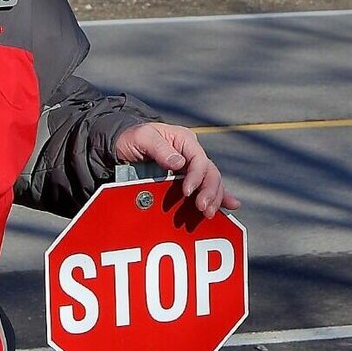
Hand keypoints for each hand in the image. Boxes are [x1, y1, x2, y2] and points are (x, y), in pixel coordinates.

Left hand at [114, 123, 240, 217]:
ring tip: (209, 213)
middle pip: (210, 172)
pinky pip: (204, 187)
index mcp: (184, 140)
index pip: (199, 159)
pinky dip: (218, 197)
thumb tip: (178, 163)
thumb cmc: (131, 137)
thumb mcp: (142, 138)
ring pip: (211, 181)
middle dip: (209, 191)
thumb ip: (159, 148)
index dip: (196, 176)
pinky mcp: (186, 178)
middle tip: (203, 208)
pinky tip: (229, 206)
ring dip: (214, 197)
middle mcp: (192, 153)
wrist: (122, 144)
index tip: (187, 192)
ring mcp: (190, 167)